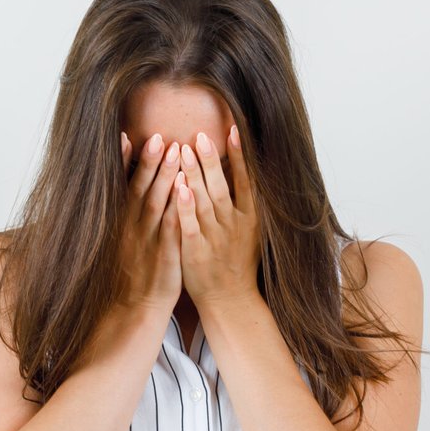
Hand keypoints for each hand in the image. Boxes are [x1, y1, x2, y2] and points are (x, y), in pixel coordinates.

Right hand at [116, 130, 183, 312]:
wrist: (133, 309)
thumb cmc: (131, 273)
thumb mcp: (122, 242)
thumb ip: (126, 215)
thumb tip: (128, 188)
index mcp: (120, 224)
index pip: (122, 187)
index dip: (125, 163)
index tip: (126, 137)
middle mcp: (132, 229)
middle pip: (141, 190)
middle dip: (150, 163)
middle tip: (159, 137)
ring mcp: (148, 242)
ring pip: (157, 204)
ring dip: (166, 178)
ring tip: (176, 152)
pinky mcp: (165, 256)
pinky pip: (173, 228)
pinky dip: (178, 208)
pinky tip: (186, 191)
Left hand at [173, 126, 261, 306]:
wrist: (230, 300)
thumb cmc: (238, 262)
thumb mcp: (252, 231)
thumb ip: (247, 202)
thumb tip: (247, 170)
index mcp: (249, 218)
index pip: (245, 181)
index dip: (239, 156)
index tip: (232, 130)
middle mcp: (233, 225)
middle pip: (221, 187)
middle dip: (210, 161)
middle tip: (199, 136)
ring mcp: (215, 238)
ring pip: (204, 202)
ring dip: (194, 176)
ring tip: (183, 151)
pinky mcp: (196, 252)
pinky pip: (189, 226)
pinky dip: (184, 207)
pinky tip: (177, 188)